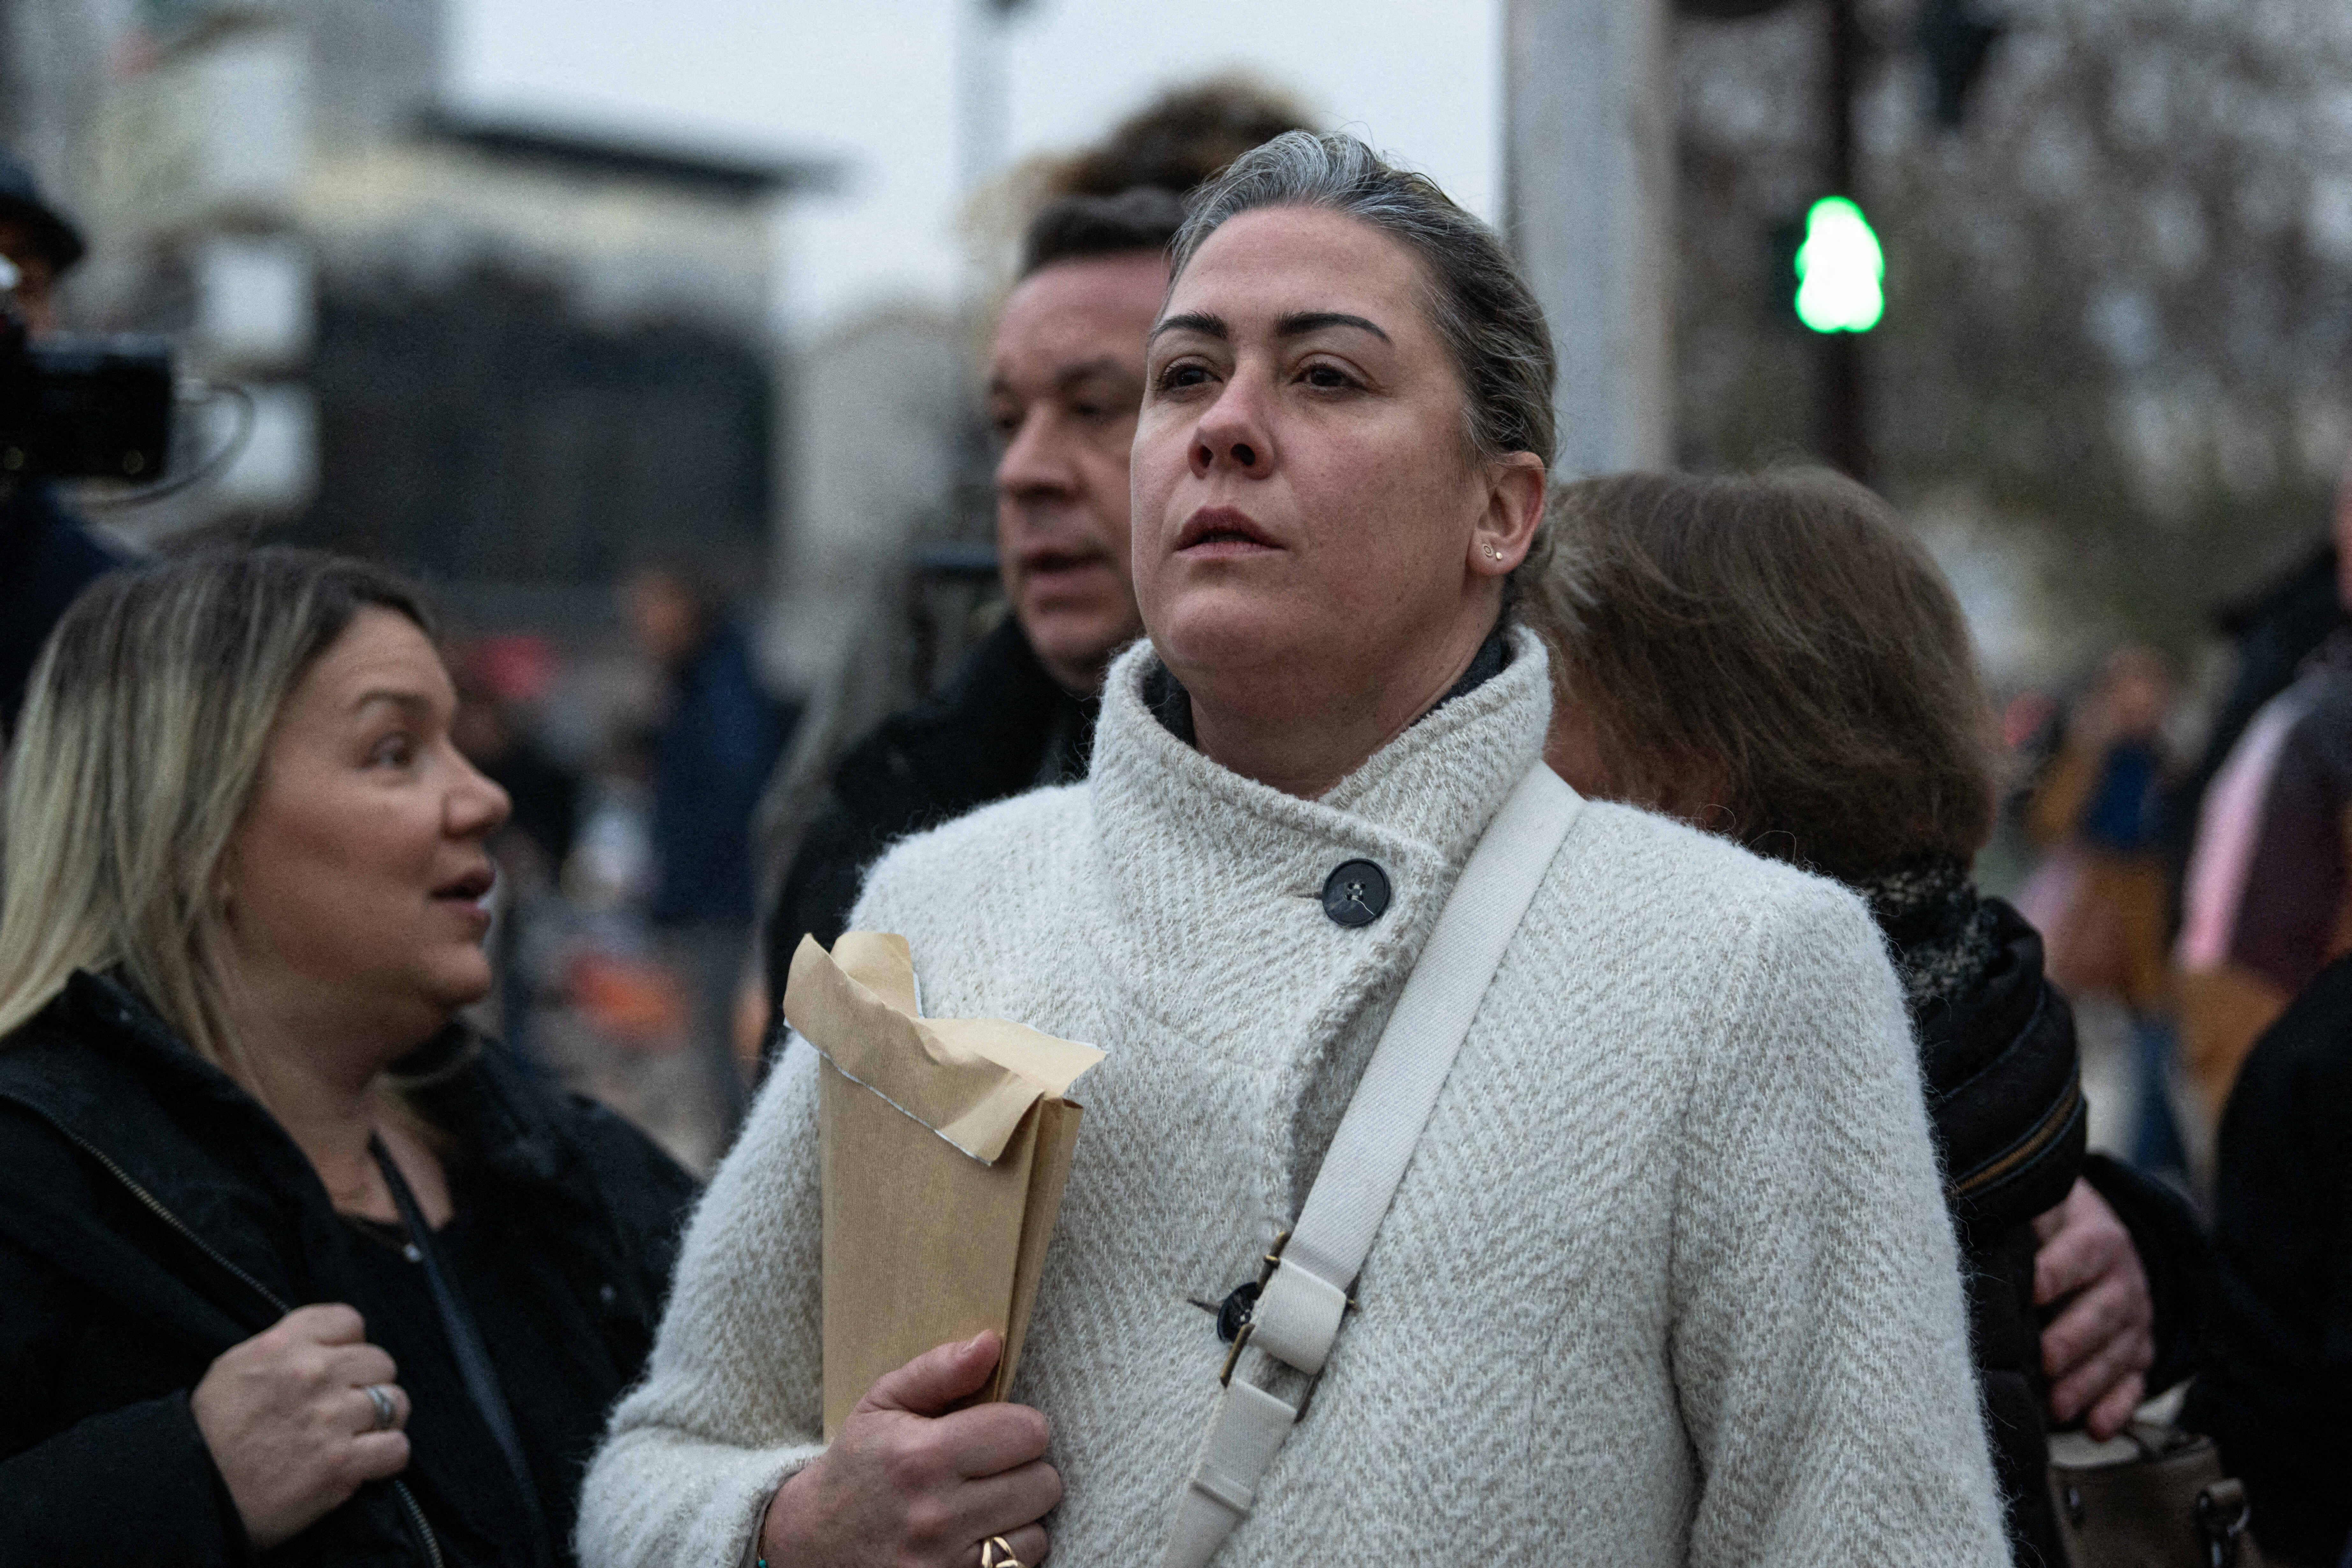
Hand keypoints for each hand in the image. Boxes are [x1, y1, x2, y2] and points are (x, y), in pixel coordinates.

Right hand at [190, 1304, 410, 1549]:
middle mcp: (312, 1374)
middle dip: (368, 1384)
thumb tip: (329, 1344)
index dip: (349, 1346)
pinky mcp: (341, 1464)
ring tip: (359, 1434)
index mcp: (283, 1345)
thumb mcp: (237, 1368)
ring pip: (395, 1403)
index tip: (338, 1366)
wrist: (191, 1494)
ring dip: (383, 1420)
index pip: (349, 1321)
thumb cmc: (210, 1432)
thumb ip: (286, 1347)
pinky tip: (367, 1461)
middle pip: (379, 1362)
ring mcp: (330, 1419)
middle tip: (347, 1406)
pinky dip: (388, 1456)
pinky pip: (397, 1448)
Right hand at [761, 1330, 1059, 1566]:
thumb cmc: (859, 1463)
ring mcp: (946, 1565)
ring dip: (1019, 1514)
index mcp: (922, 1457)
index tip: (997, 1429)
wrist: (814, 1542)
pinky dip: (1008, 1551)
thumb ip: (940, 1369)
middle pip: (1043, 1483)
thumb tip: (991, 1342)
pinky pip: (1019, 1566)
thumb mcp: (884, 1403)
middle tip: (990, 1467)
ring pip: (1038, 1531)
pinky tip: (977, 1535)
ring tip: (982, 1501)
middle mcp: (936, 1515)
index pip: (1027, 1432)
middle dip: (1024, 1468)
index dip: (1020, 1425)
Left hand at [2033, 1179, 2154, 1438]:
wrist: (2099, 1236)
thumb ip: (2019, 1212)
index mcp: (2099, 1238)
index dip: (2056, 1272)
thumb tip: (1973, 1210)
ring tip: (2057, 1407)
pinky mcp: (2138, 1352)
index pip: (2081, 1253)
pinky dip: (2117, 1407)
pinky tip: (2096, 1429)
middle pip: (2102, 1311)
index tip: (2030, 1292)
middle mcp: (2124, 1280)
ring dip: (2088, 1383)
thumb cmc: (2051, 1221)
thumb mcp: (2044, 1204)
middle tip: (2043, 1361)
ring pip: (2117, 1354)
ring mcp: (2135, 1320)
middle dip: (2072, 1340)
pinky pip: (2133, 1383)